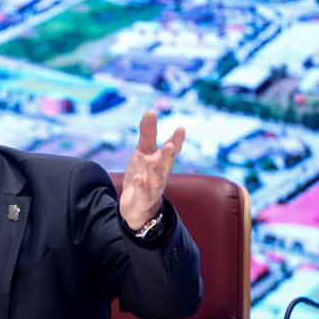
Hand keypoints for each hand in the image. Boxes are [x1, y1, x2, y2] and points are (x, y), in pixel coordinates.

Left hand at [120, 111, 183, 229]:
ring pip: (156, 180)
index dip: (177, 140)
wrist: (137, 207)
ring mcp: (152, 189)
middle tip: (171, 145)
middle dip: (169, 155)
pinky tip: (137, 178)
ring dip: (155, 171)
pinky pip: (142, 194)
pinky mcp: (142, 200)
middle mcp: (160, 175)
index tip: (181, 129)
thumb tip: (151, 111)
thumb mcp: (143, 153)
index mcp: (161, 163)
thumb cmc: (143, 176)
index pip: (171, 150)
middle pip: (166, 165)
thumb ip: (147, 134)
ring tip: (152, 162)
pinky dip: (141, 187)